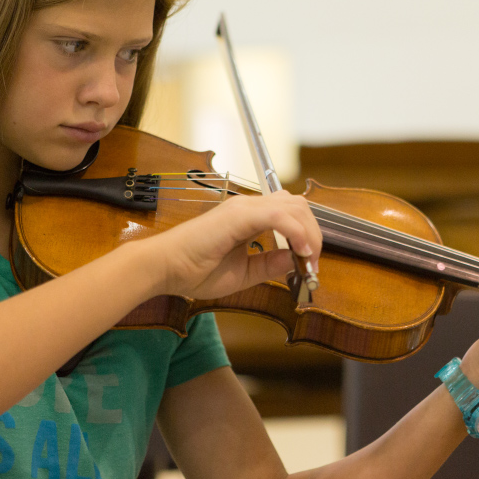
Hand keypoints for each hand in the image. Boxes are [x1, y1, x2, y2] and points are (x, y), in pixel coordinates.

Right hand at [147, 190, 321, 300]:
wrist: (163, 268)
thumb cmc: (193, 270)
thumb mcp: (243, 273)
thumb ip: (269, 265)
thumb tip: (296, 260)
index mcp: (248, 217)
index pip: (291, 213)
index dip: (308, 236)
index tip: (310, 265)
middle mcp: (248, 206)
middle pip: (298, 206)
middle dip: (314, 234)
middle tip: (313, 264)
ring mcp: (243, 207)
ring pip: (293, 206)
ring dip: (309, 232)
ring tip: (308, 259)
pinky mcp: (238, 215)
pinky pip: (278, 216)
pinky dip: (296, 232)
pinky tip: (300, 252)